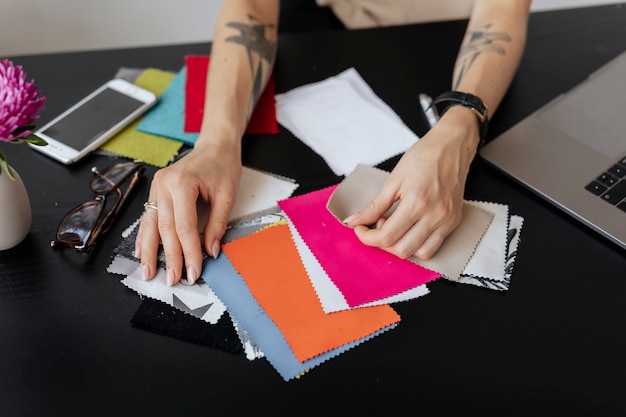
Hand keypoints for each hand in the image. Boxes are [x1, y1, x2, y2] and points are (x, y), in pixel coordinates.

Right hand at [135, 142, 240, 285]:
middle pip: (165, 229)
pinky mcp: (156, 191)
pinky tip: (140, 251)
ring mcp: (156, 187)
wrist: (215, 146)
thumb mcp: (227, 195)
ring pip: (151, 225)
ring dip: (149, 251)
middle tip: (172, 279)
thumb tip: (210, 251)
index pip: (184, 227)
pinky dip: (144, 236)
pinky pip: (148, 217)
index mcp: (182, 183)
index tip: (193, 272)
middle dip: (169, 256)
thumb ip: (217, 224)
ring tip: (148, 272)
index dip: (189, 252)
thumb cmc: (223, 166)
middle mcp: (164, 185)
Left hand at [343, 106, 479, 259]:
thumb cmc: (424, 157)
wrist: (452, 146)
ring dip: (401, 246)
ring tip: (395, 226)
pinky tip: (409, 229)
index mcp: (417, 202)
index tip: (359, 228)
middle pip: (401, 250)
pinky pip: (433, 247)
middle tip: (376, 225)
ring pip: (419, 254)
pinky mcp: (453, 222)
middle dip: (382, 243)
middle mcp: (434, 215)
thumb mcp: (393, 180)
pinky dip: (417, 245)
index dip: (367, 237)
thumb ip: (374, 206)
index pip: (386, 236)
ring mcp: (446, 221)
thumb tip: (354, 221)